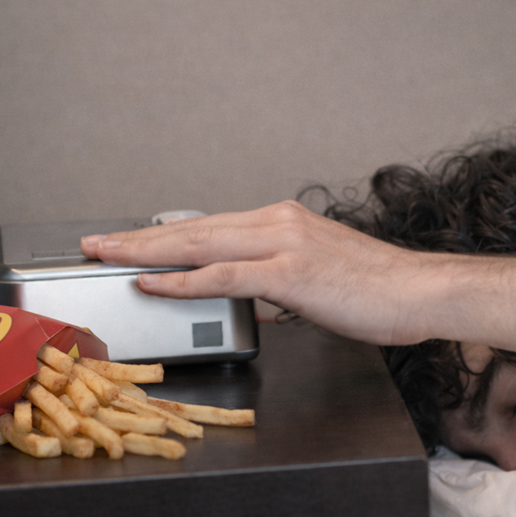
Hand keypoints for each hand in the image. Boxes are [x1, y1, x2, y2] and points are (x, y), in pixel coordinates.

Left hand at [80, 201, 436, 344]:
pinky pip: (222, 275)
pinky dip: (182, 278)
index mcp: (282, 222)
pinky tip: (152, 281)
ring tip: (107, 258)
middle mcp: (277, 223)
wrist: (419, 292)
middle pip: (193, 229)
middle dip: (139, 237)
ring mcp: (282, 244)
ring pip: (198, 245)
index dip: (164, 235)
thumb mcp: (318, 276)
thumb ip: (278, 280)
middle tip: (96, 244)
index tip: (131, 241)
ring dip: (146, 252)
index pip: (209, 227)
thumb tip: (249, 294)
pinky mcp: (288, 272)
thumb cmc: (378, 290)